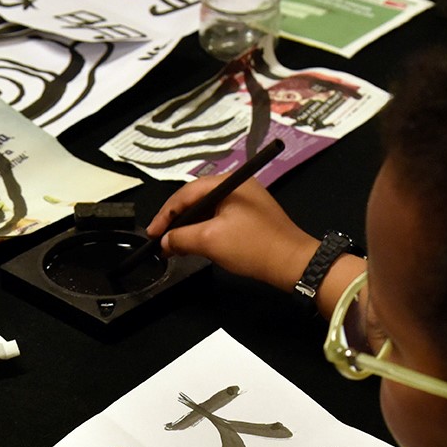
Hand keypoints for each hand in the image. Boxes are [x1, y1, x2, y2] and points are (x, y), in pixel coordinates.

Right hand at [147, 176, 319, 291]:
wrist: (294, 264)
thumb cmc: (254, 248)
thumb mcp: (210, 241)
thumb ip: (181, 239)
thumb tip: (165, 242)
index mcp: (228, 183)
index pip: (186, 193)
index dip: (165, 215)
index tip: (153, 234)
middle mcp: (237, 186)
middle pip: (196, 200)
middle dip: (177, 221)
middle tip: (162, 241)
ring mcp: (246, 201)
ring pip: (209, 211)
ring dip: (191, 228)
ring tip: (177, 246)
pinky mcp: (252, 217)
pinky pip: (221, 219)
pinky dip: (207, 231)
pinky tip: (198, 245)